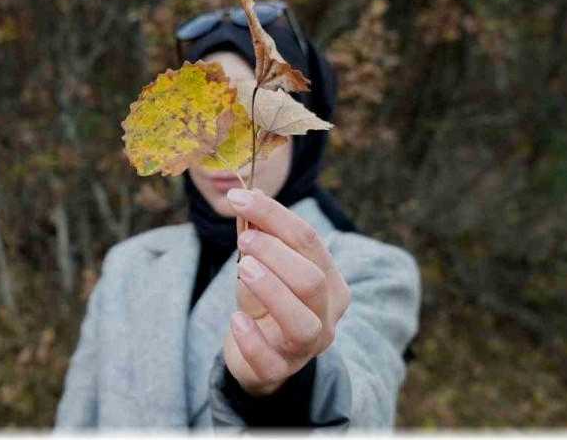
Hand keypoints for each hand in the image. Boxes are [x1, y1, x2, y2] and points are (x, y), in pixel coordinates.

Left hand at [222, 188, 350, 396]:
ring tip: (243, 268)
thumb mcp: (261, 263)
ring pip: (301, 322)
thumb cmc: (264, 301)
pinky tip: (236, 320)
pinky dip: (251, 338)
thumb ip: (258, 233)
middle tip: (244, 240)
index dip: (273, 215)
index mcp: (330, 281)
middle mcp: (327, 315)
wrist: (256, 354)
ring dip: (271, 290)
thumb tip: (250, 195)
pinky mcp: (280, 372)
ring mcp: (306, 347)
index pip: (309, 241)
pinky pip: (270, 359)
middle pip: (312, 280)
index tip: (239, 197)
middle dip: (275, 253)